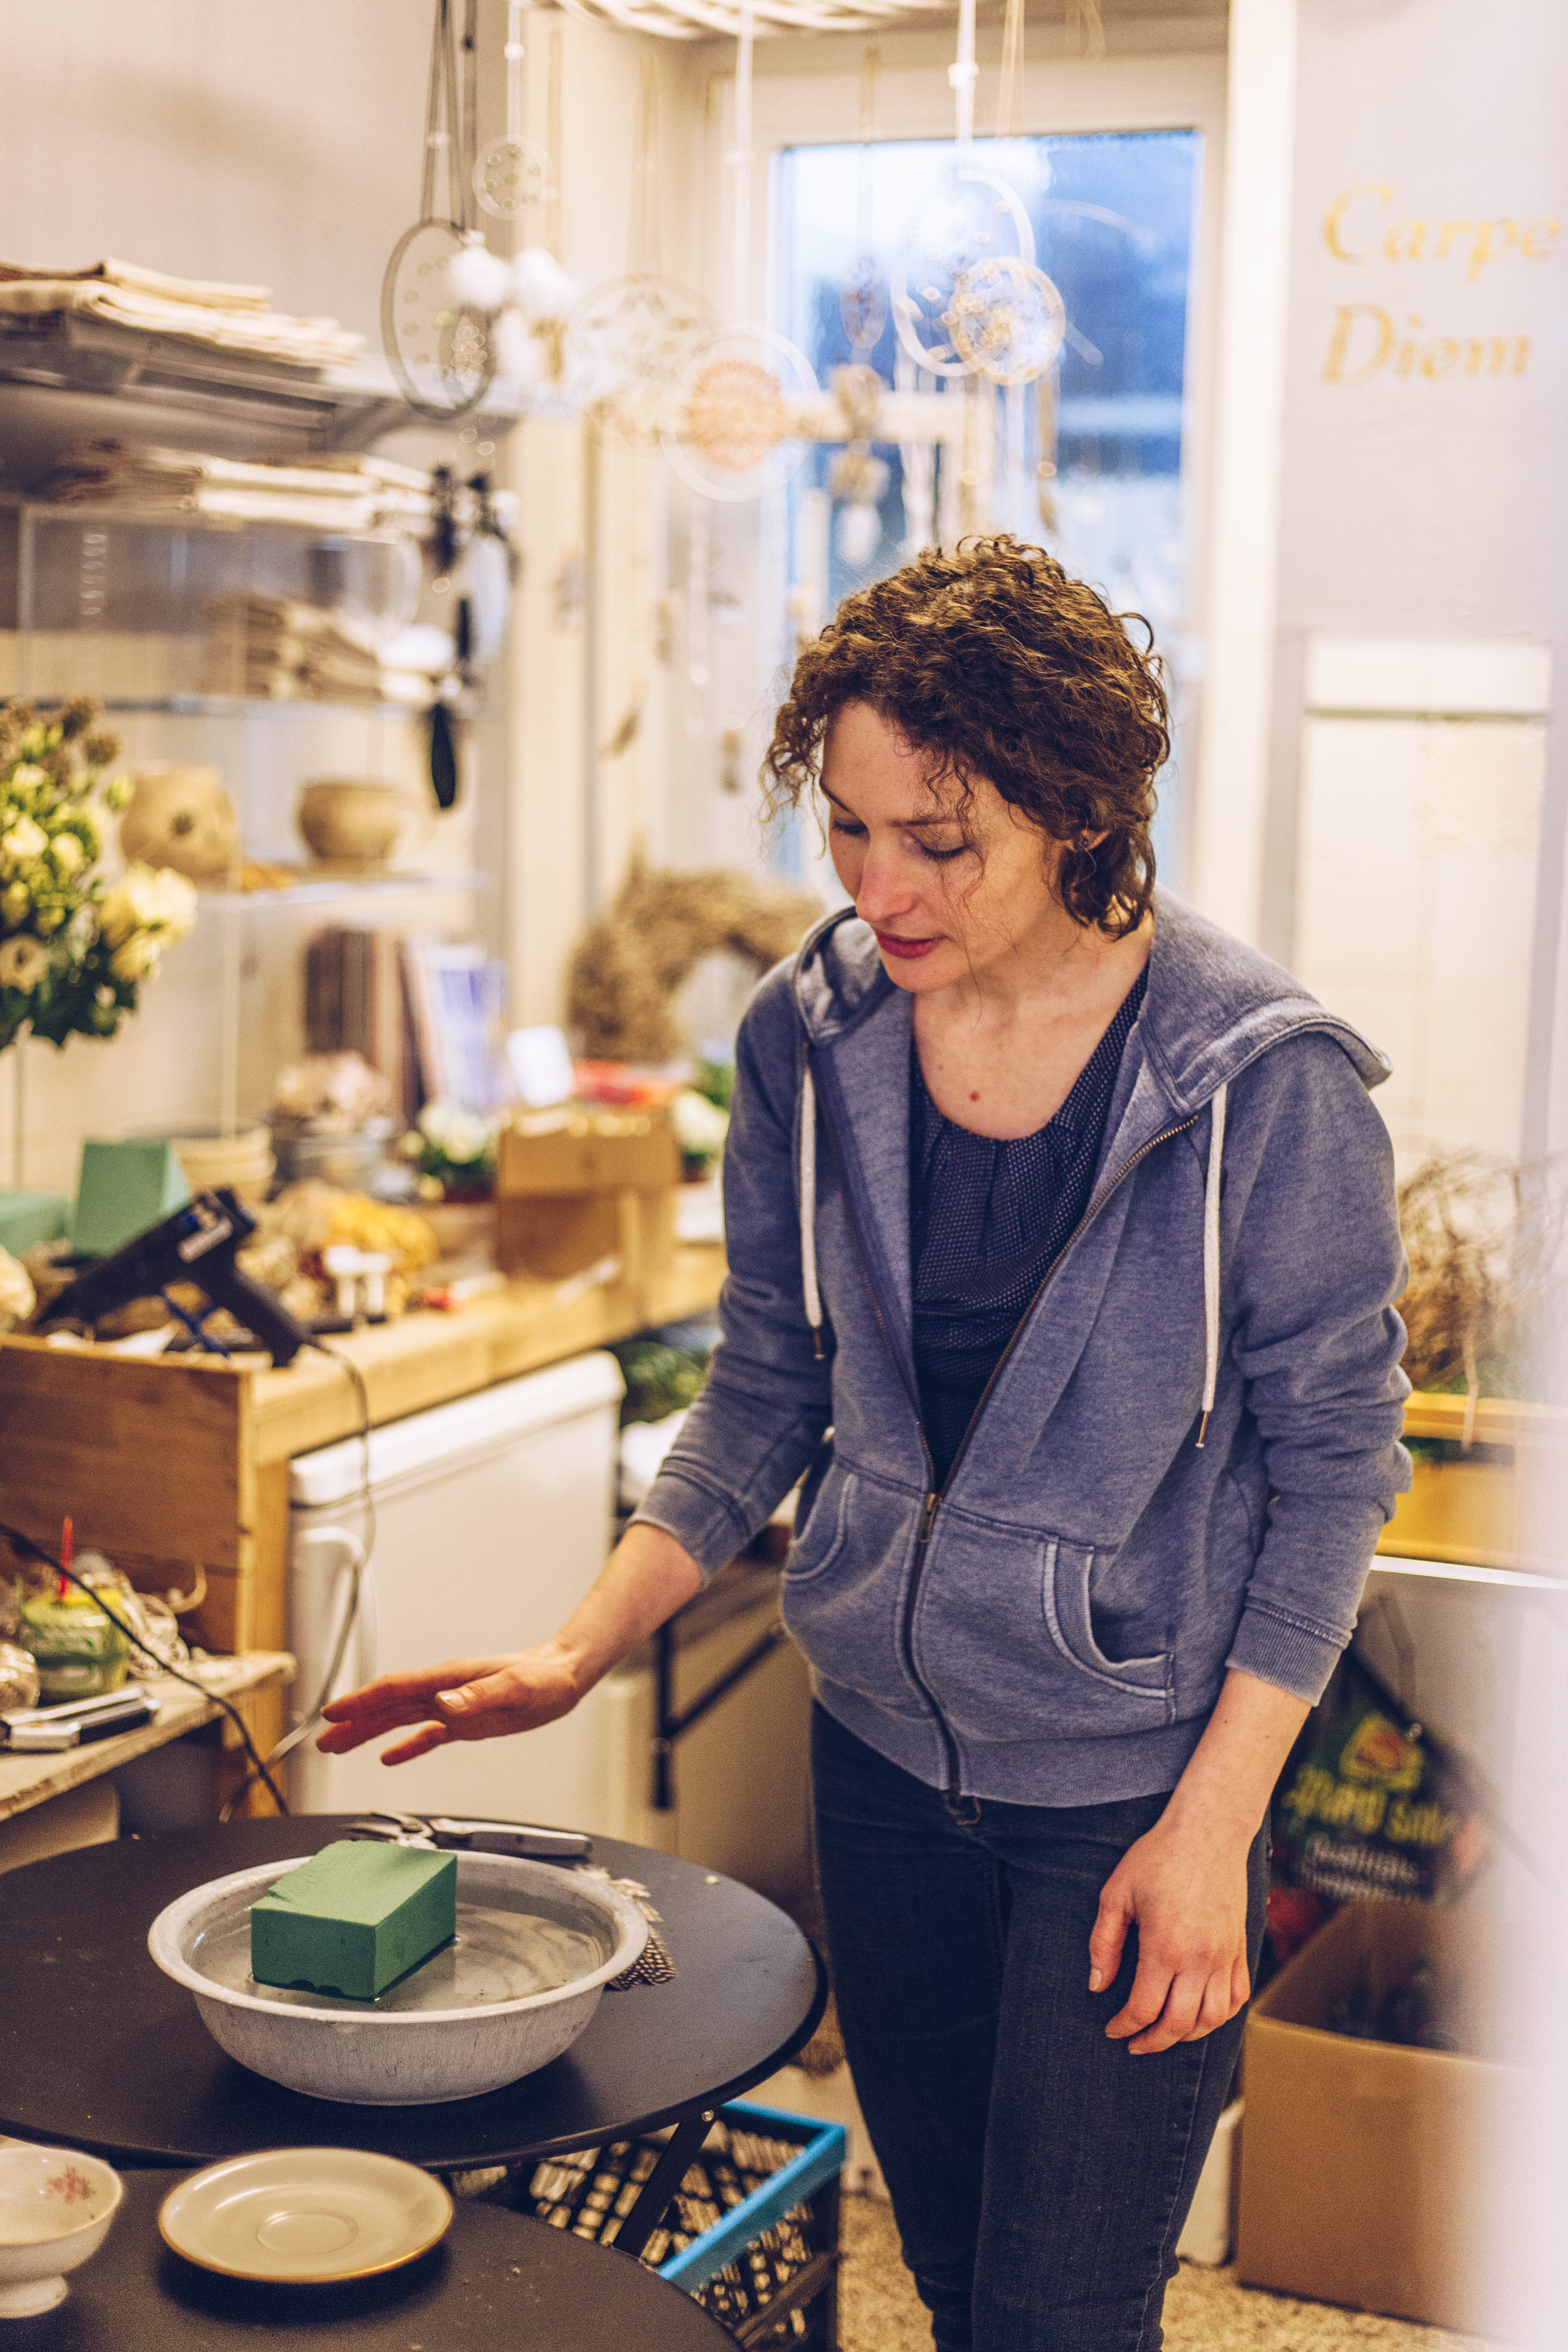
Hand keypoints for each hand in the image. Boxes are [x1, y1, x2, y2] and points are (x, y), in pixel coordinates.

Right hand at [316, 1642, 583, 1767]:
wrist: (563, 1678)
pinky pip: (426, 1735)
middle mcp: (443, 1691)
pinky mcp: (464, 1722)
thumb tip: (444, 1703)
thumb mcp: (514, 1688)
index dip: (361, 1702)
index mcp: (448, 1680)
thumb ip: (479, 1696)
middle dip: (353, 1722)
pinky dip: (406, 1747)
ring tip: (338, 1746)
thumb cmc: (543, 1679)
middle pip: (387, 1706)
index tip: (332, 1712)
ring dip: (368, 1733)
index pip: (395, 1690)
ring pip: (399, 1720)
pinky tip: (389, 1758)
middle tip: (322, 1739)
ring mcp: (451, 1706)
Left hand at [1087, 1811, 1251, 2055]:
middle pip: (1179, 2024)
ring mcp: (1225, 1955)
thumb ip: (1104, 1943)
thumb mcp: (1117, 1895)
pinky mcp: (1240, 1948)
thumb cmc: (1157, 1858)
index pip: (1144, 2008)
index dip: (1124, 2026)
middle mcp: (1200, 1958)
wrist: (1207, 1832)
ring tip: (1165, 2033)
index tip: (1112, 2029)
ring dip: (1187, 2035)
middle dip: (1153, 2042)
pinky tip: (1200, 2013)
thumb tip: (1098, 1984)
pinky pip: (1237, 1997)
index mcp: (1164, 1947)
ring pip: (1212, 2019)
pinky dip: (1220, 2015)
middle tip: (1135, 2043)